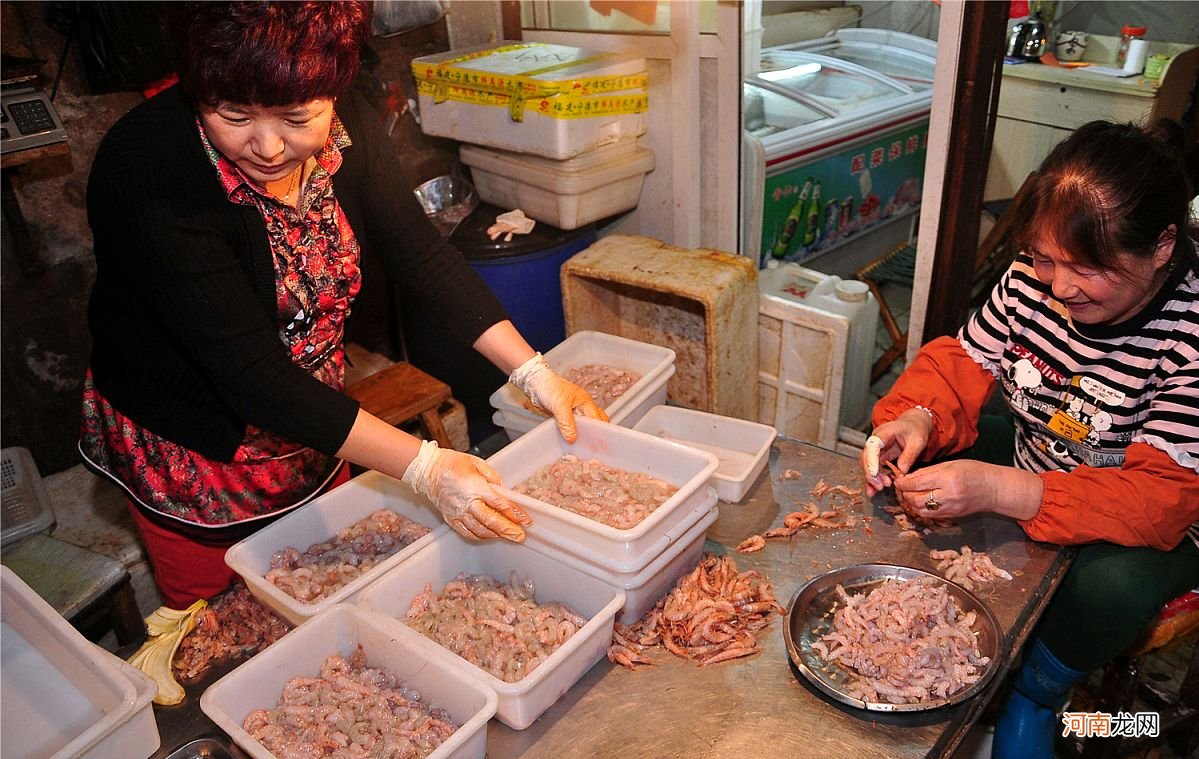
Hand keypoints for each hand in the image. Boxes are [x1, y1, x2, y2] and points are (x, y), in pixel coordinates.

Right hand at [402, 440, 531, 541]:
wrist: (427, 470)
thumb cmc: (451, 463)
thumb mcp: (476, 463)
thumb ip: (492, 476)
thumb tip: (502, 490)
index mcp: (475, 487)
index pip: (499, 504)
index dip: (515, 513)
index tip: (525, 520)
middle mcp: (467, 503)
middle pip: (491, 521)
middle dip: (508, 530)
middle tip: (520, 536)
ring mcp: (458, 513)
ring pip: (480, 530)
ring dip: (496, 535)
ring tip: (508, 536)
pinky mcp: (450, 519)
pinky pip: (467, 532)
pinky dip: (480, 537)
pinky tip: (489, 536)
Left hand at [509, 353, 607, 441]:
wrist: (534, 382)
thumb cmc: (549, 386)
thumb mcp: (559, 406)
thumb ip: (566, 423)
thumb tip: (572, 438)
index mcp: (585, 402)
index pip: (597, 419)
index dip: (598, 431)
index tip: (597, 444)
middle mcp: (581, 407)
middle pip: (593, 424)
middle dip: (593, 434)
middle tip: (589, 447)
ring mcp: (572, 412)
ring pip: (582, 426)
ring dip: (581, 435)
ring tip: (579, 447)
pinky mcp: (563, 416)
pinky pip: (571, 427)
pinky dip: (571, 434)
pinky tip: (568, 441)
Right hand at [860, 408, 933, 495]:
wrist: (913, 425)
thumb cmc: (915, 430)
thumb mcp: (917, 441)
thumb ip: (909, 455)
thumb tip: (901, 471)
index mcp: (884, 433)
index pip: (872, 446)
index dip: (871, 460)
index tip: (874, 473)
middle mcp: (875, 441)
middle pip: (866, 457)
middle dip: (871, 473)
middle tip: (880, 485)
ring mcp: (875, 449)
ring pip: (867, 465)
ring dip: (872, 478)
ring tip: (881, 487)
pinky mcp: (878, 457)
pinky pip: (873, 468)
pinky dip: (873, 479)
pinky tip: (874, 490)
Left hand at [892, 459, 1042, 521]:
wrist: (993, 489)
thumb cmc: (973, 471)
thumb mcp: (950, 464)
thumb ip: (927, 472)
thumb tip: (907, 478)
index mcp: (947, 479)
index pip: (916, 483)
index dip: (902, 483)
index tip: (897, 480)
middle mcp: (948, 496)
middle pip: (915, 499)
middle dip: (904, 494)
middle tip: (901, 488)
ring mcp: (950, 508)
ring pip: (920, 510)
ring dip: (910, 503)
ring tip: (909, 494)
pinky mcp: (951, 517)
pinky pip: (929, 515)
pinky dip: (920, 509)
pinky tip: (919, 501)